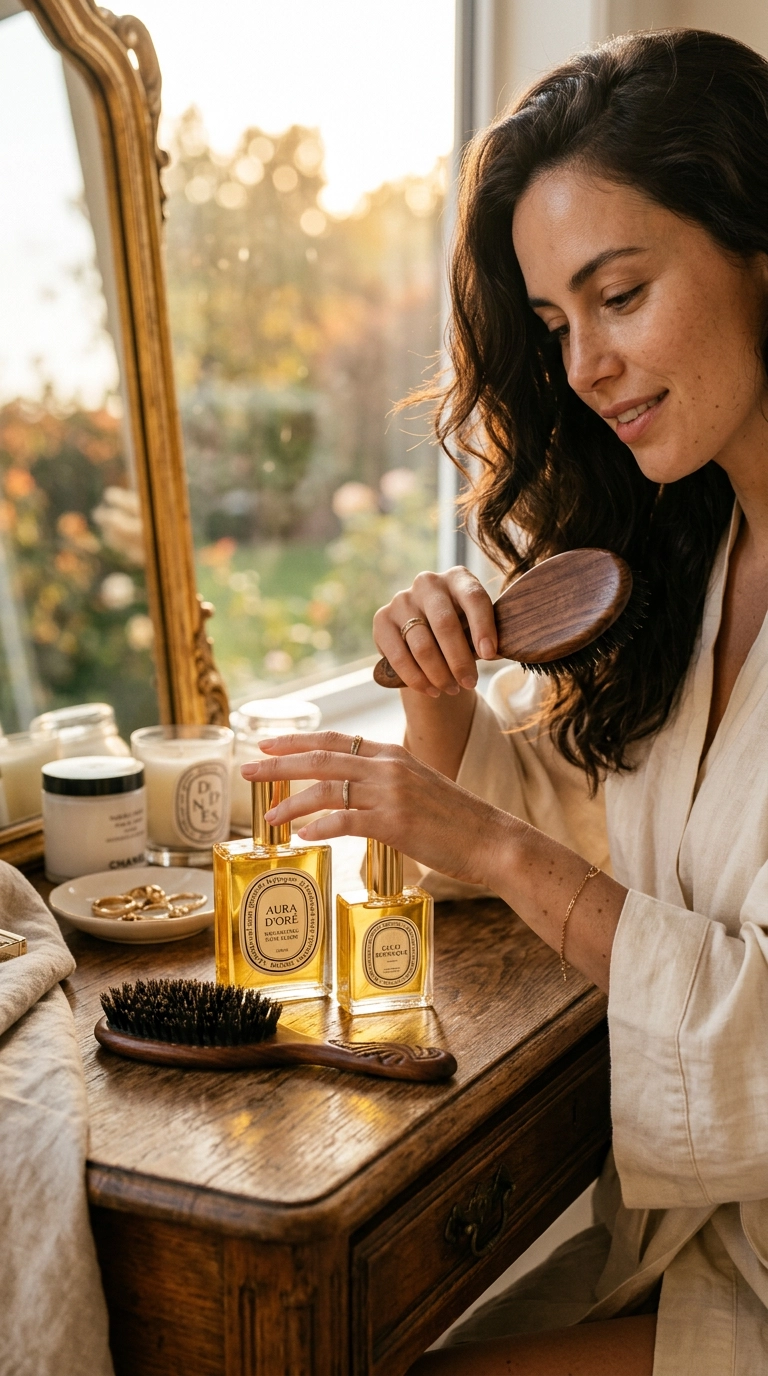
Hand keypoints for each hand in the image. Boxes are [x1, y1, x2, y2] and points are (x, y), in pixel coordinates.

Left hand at [241, 730, 515, 888]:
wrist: (491, 838)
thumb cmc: (454, 819)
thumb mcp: (418, 787)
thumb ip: (385, 782)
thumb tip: (352, 792)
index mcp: (390, 754)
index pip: (334, 739)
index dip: (296, 741)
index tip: (265, 745)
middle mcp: (387, 767)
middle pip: (321, 758)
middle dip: (278, 764)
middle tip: (247, 770)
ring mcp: (391, 793)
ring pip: (327, 789)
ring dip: (291, 802)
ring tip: (267, 816)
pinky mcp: (395, 822)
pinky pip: (346, 820)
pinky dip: (320, 826)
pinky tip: (303, 834)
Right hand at [372, 566, 496, 697]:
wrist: (427, 633)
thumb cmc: (462, 630)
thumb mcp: (477, 629)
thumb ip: (486, 639)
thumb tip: (491, 654)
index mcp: (458, 578)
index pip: (473, 598)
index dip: (483, 627)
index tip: (489, 655)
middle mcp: (428, 583)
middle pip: (445, 624)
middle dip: (459, 660)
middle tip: (470, 683)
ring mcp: (402, 600)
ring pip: (422, 644)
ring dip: (439, 674)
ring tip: (452, 689)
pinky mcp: (382, 620)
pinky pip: (399, 656)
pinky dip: (416, 678)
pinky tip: (431, 690)